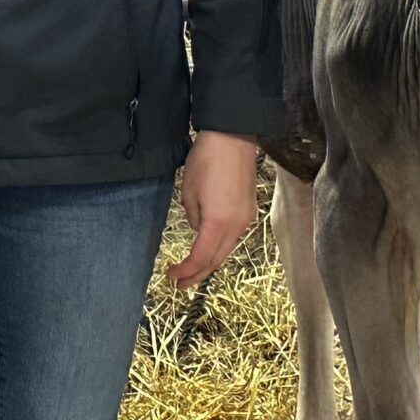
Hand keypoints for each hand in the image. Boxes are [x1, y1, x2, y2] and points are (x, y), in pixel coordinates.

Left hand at [167, 131, 260, 288]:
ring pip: (226, 250)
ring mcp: (246, 218)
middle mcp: (237, 225)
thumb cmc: (206, 160)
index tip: (170, 276)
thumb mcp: (188, 191)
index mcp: (218, 222)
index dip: (185, 271)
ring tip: (192, 271)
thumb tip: (199, 227)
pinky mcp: (249, 209)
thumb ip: (193, 217)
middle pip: (216, 260)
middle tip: (179, 284)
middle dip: (197, 275)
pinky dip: (219, 247)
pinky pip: (233, 237)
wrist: (234, 135)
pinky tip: (208, 248)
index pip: (200, 258)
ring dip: (209, 262)